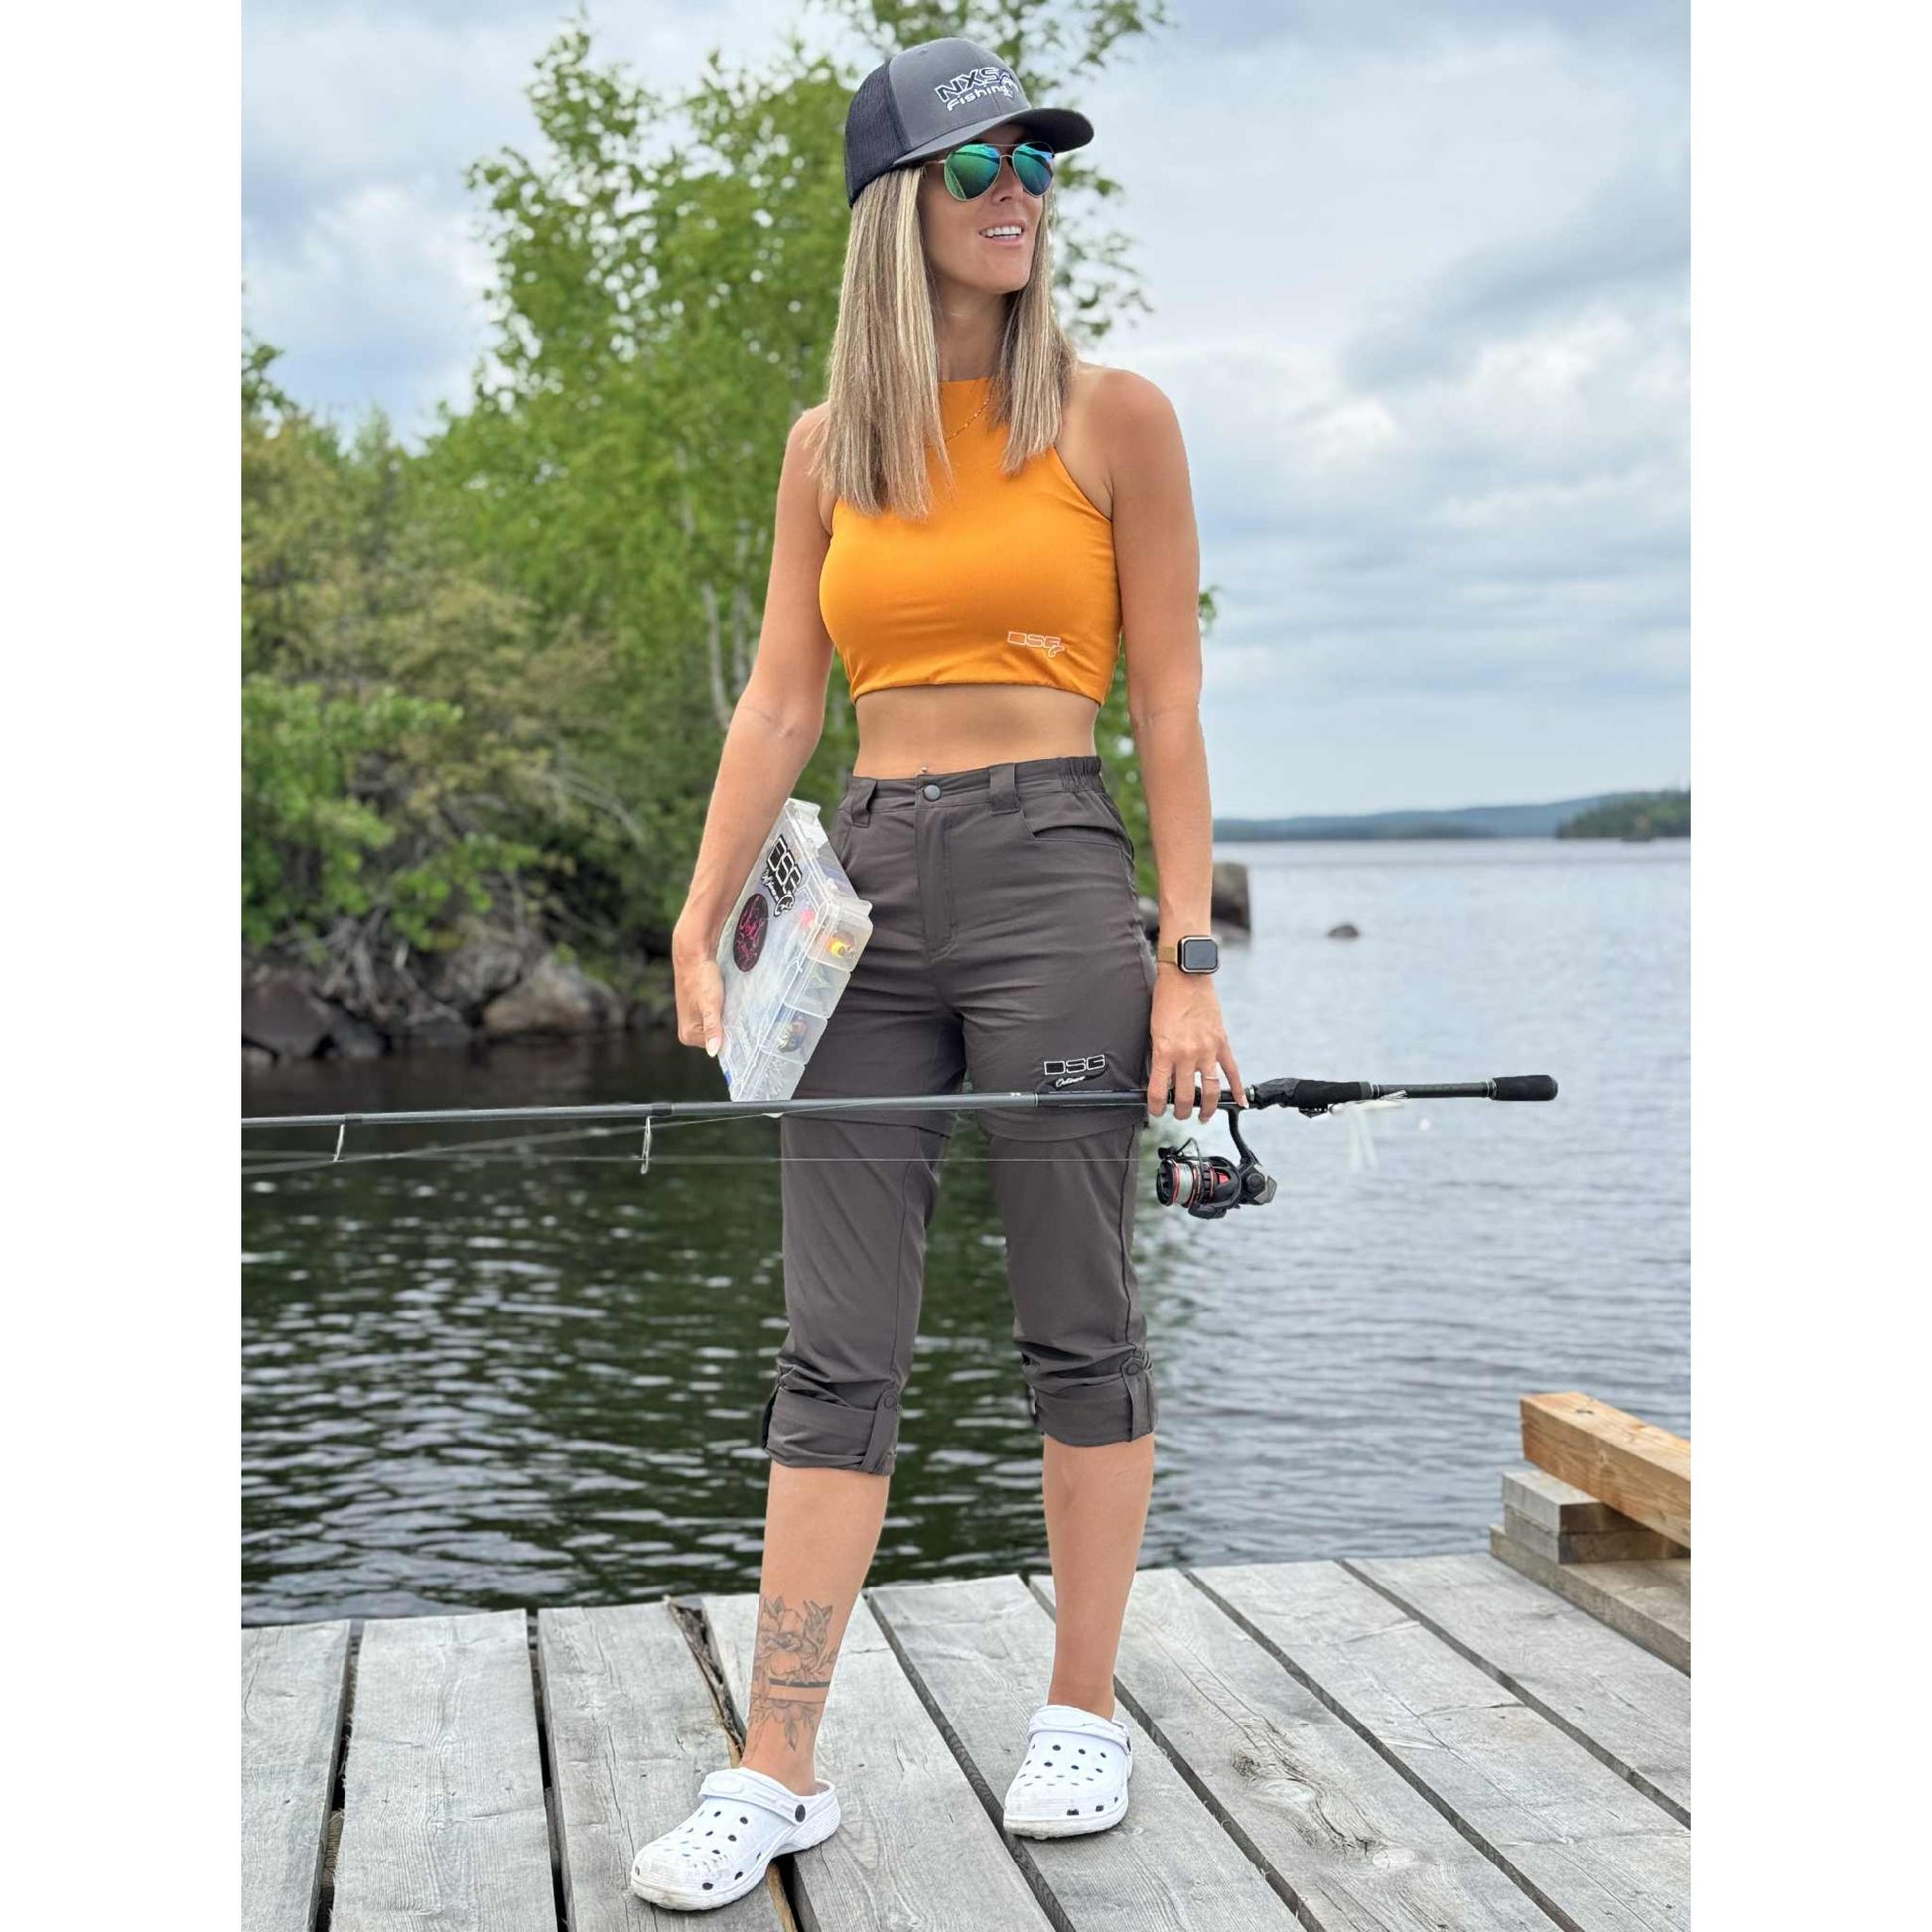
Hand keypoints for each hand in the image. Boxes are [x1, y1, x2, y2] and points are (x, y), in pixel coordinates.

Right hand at [671, 915, 725, 1058]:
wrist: (694, 956)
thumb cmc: (701, 979)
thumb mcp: (711, 1006)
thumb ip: (712, 1029)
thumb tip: (713, 1053)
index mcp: (688, 1035)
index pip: (717, 1046)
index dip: (729, 1035)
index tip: (738, 1023)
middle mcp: (687, 1032)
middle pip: (717, 1038)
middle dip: (727, 1027)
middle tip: (733, 1011)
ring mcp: (692, 1022)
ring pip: (718, 1027)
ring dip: (726, 1019)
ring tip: (729, 1005)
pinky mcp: (697, 1012)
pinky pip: (715, 1019)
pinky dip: (722, 1013)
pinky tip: (726, 1003)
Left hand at [1146, 969, 1244, 1121]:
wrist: (1186, 976)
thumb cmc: (1166, 999)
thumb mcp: (1155, 1030)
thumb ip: (1161, 1055)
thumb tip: (1164, 1077)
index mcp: (1165, 1051)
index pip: (1159, 1091)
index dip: (1155, 1107)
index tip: (1155, 1111)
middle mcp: (1187, 1055)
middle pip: (1185, 1097)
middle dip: (1180, 1111)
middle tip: (1179, 1114)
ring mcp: (1207, 1050)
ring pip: (1209, 1090)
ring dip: (1206, 1108)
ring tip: (1202, 1116)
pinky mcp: (1222, 1043)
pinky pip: (1232, 1071)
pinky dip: (1237, 1088)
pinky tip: (1240, 1102)